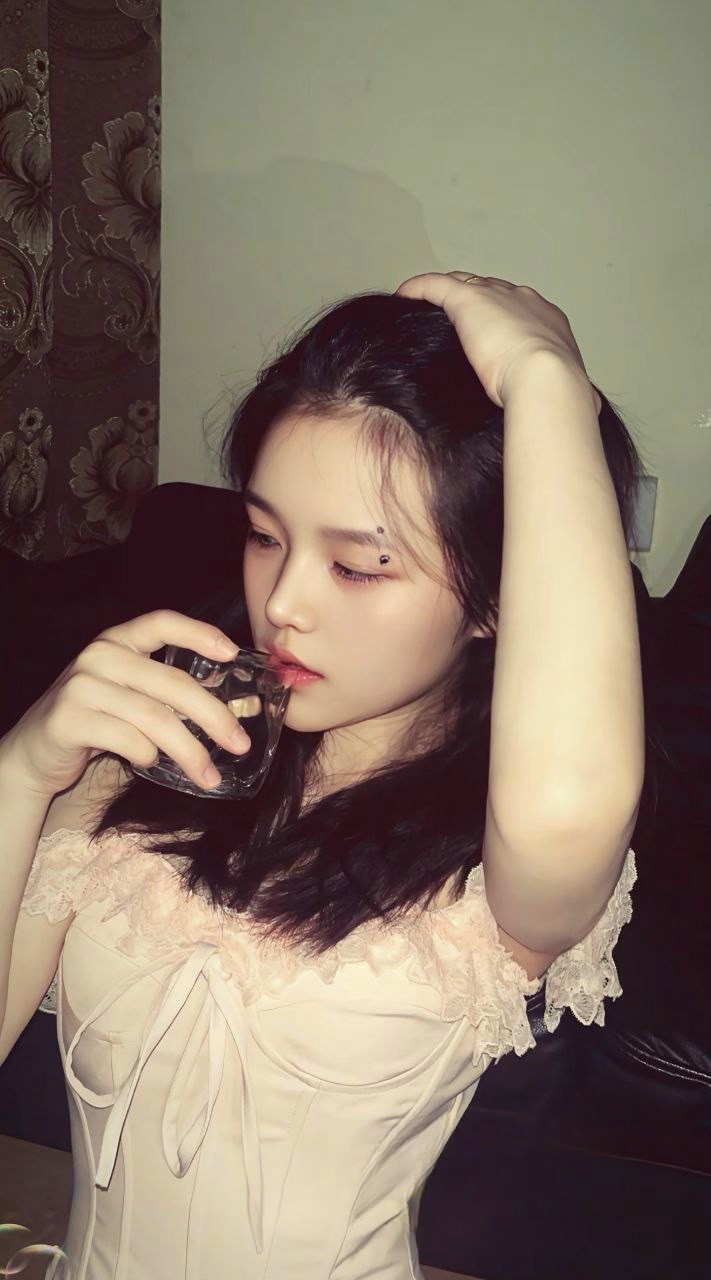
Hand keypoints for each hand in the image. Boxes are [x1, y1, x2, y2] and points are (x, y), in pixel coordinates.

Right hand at [0, 610, 251, 799]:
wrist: (36, 750)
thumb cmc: (97, 720)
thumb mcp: (129, 693)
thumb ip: (167, 691)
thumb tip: (233, 711)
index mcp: (119, 641)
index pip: (162, 622)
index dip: (199, 634)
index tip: (233, 653)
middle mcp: (100, 656)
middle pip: (173, 684)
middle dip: (214, 718)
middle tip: (240, 744)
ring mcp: (82, 686)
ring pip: (155, 719)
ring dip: (189, 752)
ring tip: (208, 776)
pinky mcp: (69, 719)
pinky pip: (128, 740)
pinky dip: (148, 756)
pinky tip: (150, 762)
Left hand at [394, 270, 601, 412]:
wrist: (548, 381)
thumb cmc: (561, 394)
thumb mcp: (576, 393)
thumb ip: (577, 396)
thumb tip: (591, 410)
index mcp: (550, 321)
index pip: (521, 310)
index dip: (505, 319)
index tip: (491, 335)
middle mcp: (526, 300)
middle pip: (494, 292)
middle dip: (477, 302)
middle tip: (456, 320)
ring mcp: (497, 297)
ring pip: (466, 284)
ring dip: (448, 293)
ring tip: (427, 305)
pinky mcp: (469, 301)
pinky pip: (436, 284)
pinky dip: (420, 287)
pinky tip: (404, 295)